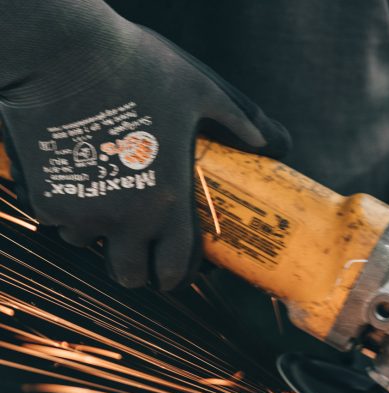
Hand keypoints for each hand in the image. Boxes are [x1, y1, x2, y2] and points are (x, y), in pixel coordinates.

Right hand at [0, 1, 288, 289]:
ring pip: (90, 247)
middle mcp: (127, 218)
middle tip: (138, 251)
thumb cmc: (138, 67)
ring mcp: (84, 212)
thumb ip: (237, 121)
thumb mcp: (198, 91)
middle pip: (130, 276)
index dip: (175, 277)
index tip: (172, 275)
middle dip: (137, 270)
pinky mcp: (47, 198)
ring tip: (106, 205)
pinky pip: (58, 219)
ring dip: (99, 235)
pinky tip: (76, 178)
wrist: (62, 50)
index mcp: (168, 201)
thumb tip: (272, 142)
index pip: (175, 267)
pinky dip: (66, 208)